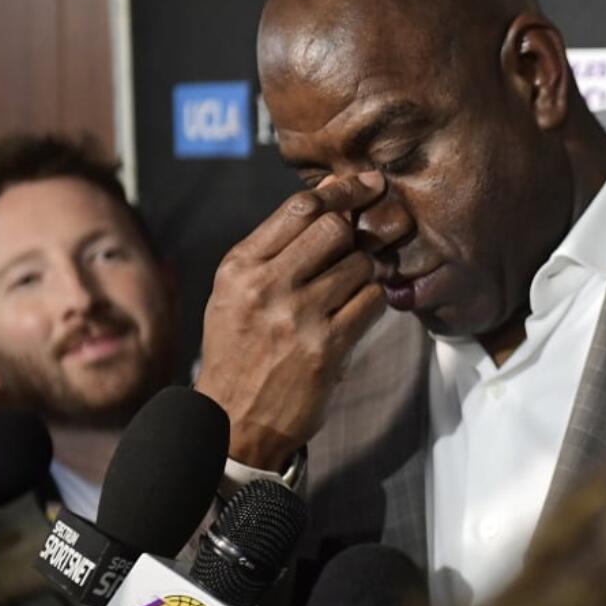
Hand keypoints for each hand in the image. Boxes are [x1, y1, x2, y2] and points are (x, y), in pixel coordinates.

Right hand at [195, 172, 388, 469]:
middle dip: (355, 233)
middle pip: (334, 227)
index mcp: (240, 266)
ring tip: (350, 291)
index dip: (341, 191)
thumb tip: (334, 194)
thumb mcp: (236, 292)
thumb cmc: (239, 349)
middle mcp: (265, 285)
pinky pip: (371, 302)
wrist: (233, 420)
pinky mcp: (326, 346)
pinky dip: (373, 303)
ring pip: (359, 264)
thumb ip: (277, 247)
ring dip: (365, 273)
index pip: (300, 207)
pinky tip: (357, 314)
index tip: (365, 185)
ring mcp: (297, 316)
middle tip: (361, 245)